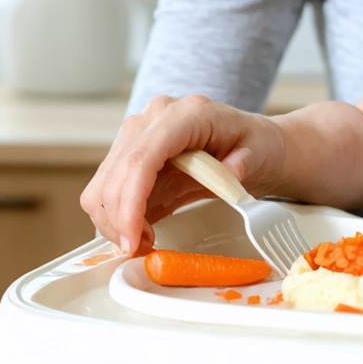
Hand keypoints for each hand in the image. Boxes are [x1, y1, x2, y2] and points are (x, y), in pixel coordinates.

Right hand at [80, 94, 285, 256]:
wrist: (252, 141)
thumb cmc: (256, 144)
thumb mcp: (259, 152)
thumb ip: (243, 162)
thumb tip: (230, 174)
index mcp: (187, 113)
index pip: (142, 157)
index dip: (130, 202)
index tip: (133, 239)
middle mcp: (155, 116)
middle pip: (115, 174)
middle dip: (120, 220)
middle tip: (140, 250)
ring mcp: (138, 132)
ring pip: (102, 184)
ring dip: (114, 222)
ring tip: (144, 242)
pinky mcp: (130, 151)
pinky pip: (107, 190)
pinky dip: (117, 217)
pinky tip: (140, 230)